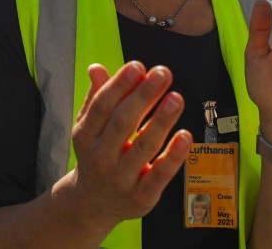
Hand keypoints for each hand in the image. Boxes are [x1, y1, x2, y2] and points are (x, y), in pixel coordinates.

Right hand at [65, 62, 190, 228]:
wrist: (93, 204)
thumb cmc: (96, 156)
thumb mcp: (90, 128)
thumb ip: (96, 97)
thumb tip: (96, 68)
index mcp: (85, 136)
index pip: (102, 106)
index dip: (119, 85)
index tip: (138, 66)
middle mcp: (100, 158)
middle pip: (122, 123)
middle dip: (143, 96)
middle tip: (162, 73)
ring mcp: (120, 179)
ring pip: (143, 146)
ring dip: (161, 121)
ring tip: (176, 97)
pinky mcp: (141, 197)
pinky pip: (159, 175)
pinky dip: (173, 156)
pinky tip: (185, 135)